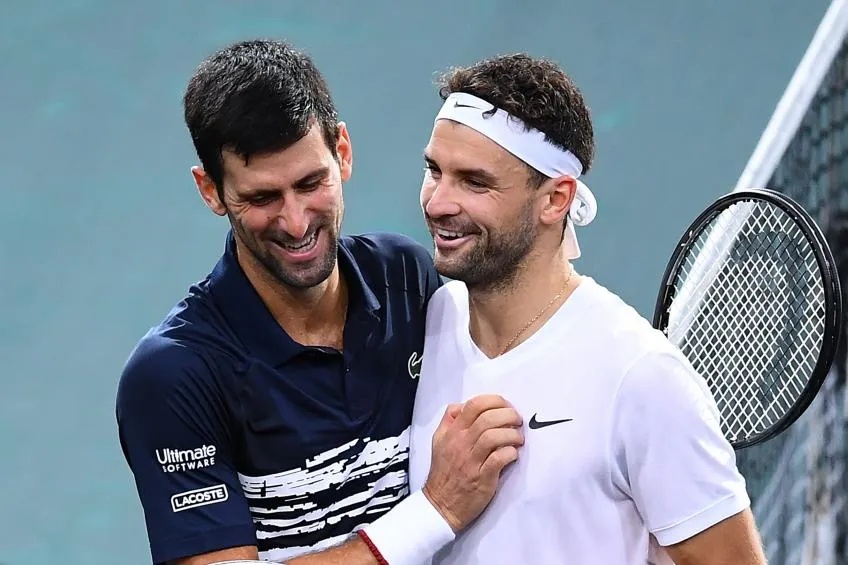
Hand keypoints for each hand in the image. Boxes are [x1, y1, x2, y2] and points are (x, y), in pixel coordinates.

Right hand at [422, 394, 523, 532]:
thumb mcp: (438, 441)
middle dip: (508, 415)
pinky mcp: (482, 478)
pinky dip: (510, 453)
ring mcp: (471, 461)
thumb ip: (449, 420)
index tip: (505, 406)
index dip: (495, 401)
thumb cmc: (444, 472)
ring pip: (494, 436)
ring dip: (512, 434)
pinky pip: (499, 458)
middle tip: (517, 420)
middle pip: (488, 418)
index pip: (474, 405)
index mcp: (452, 432)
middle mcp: (461, 443)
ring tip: (518, 439)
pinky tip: (513, 454)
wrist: (440, 504)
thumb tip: (462, 405)